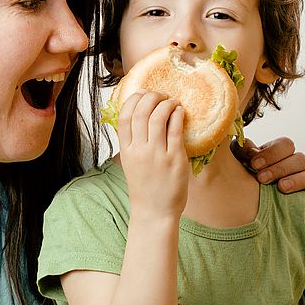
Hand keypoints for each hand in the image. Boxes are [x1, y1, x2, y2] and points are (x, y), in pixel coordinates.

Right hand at [117, 91, 188, 219]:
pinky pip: (175, 129)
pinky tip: (181, 112)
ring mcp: (157, 154)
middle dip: (152, 96)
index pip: (124, 116)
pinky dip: (178, 115)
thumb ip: (133, 142)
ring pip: (158, 116)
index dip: (133, 99)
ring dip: (167, 103)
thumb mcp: (130, 163)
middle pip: (141, 111)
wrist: (154, 211)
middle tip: (161, 95)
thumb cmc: (144, 187)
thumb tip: (141, 117)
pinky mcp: (174, 159)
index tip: (143, 93)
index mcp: (126, 150)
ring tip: (173, 102)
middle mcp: (139, 150)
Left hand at [230, 136, 304, 201]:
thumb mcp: (237, 161)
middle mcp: (294, 165)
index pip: (286, 145)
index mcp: (278, 152)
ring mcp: (304, 181)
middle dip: (280, 168)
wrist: (243, 201)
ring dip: (297, 179)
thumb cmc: (240, 175)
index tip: (254, 164)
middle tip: (261, 178)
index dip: (272, 153)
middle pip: (299, 159)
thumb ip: (241, 150)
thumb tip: (248, 145)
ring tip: (281, 187)